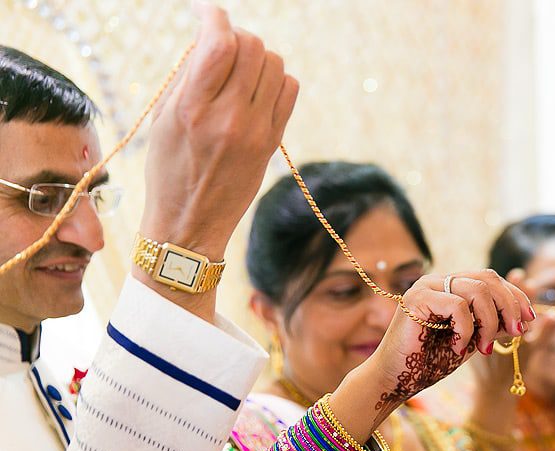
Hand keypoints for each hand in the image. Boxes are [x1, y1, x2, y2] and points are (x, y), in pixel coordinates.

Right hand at [140, 3, 298, 261]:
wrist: (191, 224)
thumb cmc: (168, 170)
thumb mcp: (162, 120)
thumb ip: (186, 76)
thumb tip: (210, 37)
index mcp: (191, 110)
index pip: (218, 44)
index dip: (215, 17)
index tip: (208, 13)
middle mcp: (228, 119)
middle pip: (252, 47)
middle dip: (237, 36)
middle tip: (223, 46)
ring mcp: (256, 132)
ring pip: (275, 64)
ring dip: (258, 57)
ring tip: (239, 71)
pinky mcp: (273, 143)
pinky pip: (289, 90)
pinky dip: (276, 79)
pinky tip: (257, 90)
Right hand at [331, 269, 535, 433]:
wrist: (397, 380)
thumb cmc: (430, 362)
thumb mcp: (472, 342)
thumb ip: (493, 326)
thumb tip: (524, 317)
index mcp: (452, 286)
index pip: (491, 279)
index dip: (515, 296)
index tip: (530, 320)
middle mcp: (439, 280)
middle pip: (488, 278)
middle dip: (509, 306)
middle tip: (516, 332)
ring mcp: (427, 286)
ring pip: (477, 290)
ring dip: (490, 322)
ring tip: (483, 348)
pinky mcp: (417, 298)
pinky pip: (458, 305)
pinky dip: (466, 329)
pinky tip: (458, 347)